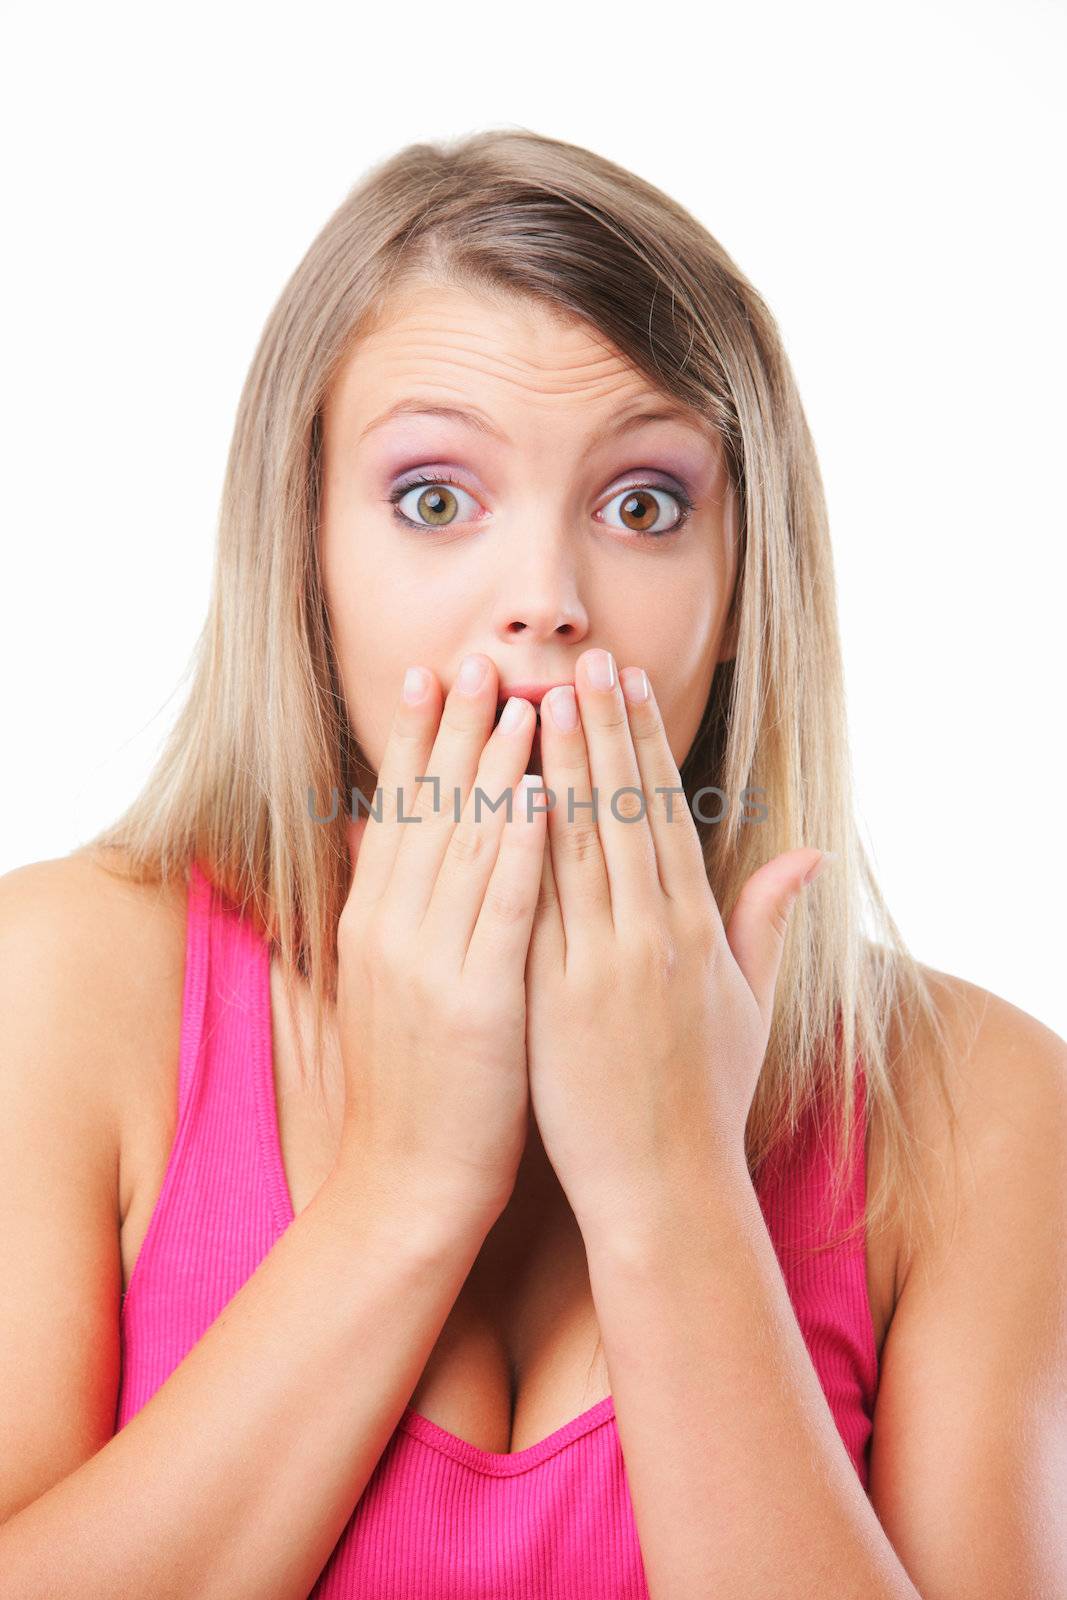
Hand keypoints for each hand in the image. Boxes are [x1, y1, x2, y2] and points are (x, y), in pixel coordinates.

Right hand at [335, 656, 545, 1235]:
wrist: (409, 1180)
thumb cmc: (415, 1080)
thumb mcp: (384, 984)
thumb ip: (389, 906)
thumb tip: (378, 837)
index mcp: (374, 923)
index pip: (398, 811)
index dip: (416, 739)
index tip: (432, 674)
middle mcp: (392, 932)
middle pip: (428, 811)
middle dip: (455, 730)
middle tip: (477, 658)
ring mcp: (430, 965)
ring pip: (466, 848)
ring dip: (497, 770)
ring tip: (526, 702)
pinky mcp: (476, 1003)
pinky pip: (503, 912)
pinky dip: (521, 849)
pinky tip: (543, 796)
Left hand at [524, 647, 828, 1236]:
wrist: (663, 1188)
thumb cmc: (706, 1096)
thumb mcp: (753, 1006)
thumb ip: (768, 922)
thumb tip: (807, 855)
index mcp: (696, 930)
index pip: (665, 813)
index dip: (643, 744)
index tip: (625, 685)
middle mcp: (650, 937)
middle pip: (619, 813)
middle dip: (597, 731)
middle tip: (577, 661)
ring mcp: (597, 967)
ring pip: (573, 847)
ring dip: (554, 767)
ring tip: (534, 699)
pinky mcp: (547, 1000)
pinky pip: (527, 907)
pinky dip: (512, 846)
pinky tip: (495, 795)